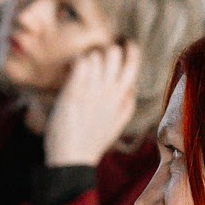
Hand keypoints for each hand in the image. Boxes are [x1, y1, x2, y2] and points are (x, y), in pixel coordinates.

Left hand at [43, 43, 140, 166]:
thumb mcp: (116, 124)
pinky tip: (73, 67)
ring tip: (84, 65)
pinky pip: (80, 64)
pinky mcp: (73, 92)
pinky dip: (77, 61)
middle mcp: (109, 93)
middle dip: (108, 50)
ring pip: (97, 56)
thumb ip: (126, 105)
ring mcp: (91, 92)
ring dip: (90, 56)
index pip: (132, 66)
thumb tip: (132, 88)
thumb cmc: (92, 142)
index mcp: (121, 100)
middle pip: (115, 55)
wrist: (72, 159)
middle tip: (101, 55)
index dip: (131, 51)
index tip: (127, 45)